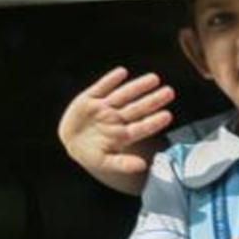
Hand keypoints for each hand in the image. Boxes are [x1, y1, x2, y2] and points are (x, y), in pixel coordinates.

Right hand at [58, 67, 176, 180]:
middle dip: (153, 100)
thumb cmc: (90, 154)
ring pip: (124, 95)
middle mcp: (116, 119)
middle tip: (170, 92)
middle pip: (137, 108)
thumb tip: (143, 166)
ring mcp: (104, 108)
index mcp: (122, 135)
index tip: (168, 116)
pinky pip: (101, 87)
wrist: (69, 142)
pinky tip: (122, 72)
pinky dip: (110, 80)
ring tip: (154, 79)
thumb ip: (123, 164)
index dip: (154, 122)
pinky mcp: (89, 99)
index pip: (141, 127)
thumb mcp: (104, 162)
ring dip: (138, 86)